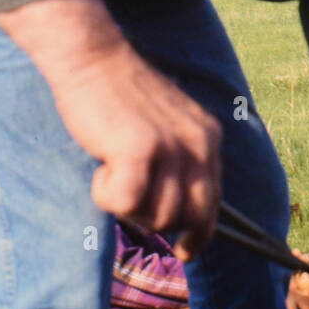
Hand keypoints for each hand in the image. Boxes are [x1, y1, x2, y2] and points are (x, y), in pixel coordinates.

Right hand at [0, 0, 221, 259]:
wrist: (94, 59)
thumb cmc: (120, 97)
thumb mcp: (167, 127)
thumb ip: (179, 162)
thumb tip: (179, 214)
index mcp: (209, 138)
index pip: (214, 203)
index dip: (198, 233)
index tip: (184, 250)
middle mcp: (199, 144)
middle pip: (192, 217)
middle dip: (160, 223)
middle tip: (129, 200)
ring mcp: (171, 148)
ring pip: (159, 216)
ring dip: (128, 206)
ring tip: (111, 172)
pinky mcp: (139, 150)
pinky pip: (126, 203)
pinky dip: (106, 196)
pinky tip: (101, 168)